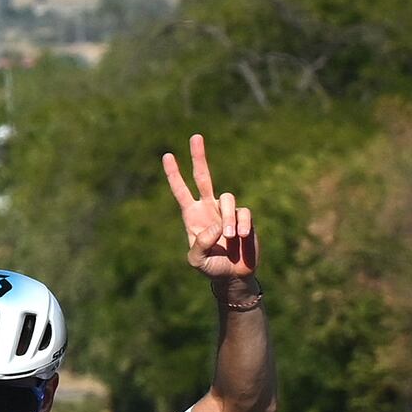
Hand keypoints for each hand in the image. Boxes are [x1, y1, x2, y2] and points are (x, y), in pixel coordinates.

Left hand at [161, 134, 258, 287]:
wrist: (233, 275)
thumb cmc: (211, 267)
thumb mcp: (196, 260)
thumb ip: (200, 244)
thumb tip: (215, 226)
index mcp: (192, 216)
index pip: (180, 190)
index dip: (174, 174)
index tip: (167, 155)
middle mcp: (208, 208)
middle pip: (203, 176)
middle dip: (199, 156)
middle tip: (195, 136)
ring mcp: (227, 211)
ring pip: (228, 198)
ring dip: (228, 218)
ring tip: (230, 238)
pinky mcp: (245, 217)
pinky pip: (243, 212)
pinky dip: (242, 224)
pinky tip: (240, 238)